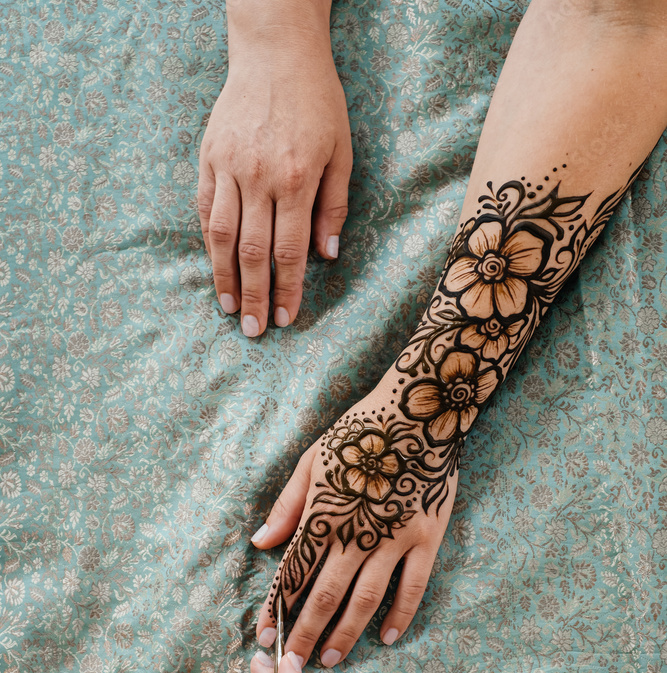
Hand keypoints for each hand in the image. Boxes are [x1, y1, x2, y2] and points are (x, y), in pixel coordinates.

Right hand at [198, 31, 351, 336]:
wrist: (275, 53)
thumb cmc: (318, 103)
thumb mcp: (342, 152)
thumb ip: (334, 206)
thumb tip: (327, 256)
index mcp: (297, 179)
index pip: (290, 251)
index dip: (287, 290)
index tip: (284, 318)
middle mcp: (259, 177)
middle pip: (254, 252)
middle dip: (255, 296)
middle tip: (253, 331)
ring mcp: (229, 167)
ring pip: (223, 236)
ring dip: (225, 277)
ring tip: (229, 308)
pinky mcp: (208, 157)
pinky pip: (205, 208)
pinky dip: (209, 241)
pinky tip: (215, 266)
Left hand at [252, 367, 462, 666]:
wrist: (418, 411)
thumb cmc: (360, 433)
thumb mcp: (313, 461)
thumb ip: (287, 507)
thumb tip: (259, 543)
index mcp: (323, 514)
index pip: (294, 572)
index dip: (277, 607)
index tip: (264, 636)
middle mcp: (355, 533)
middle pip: (325, 594)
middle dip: (305, 632)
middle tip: (294, 665)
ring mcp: (394, 539)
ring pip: (366, 598)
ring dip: (346, 632)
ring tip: (331, 658)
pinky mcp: (426, 538)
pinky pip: (413, 586)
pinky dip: (400, 614)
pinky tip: (387, 637)